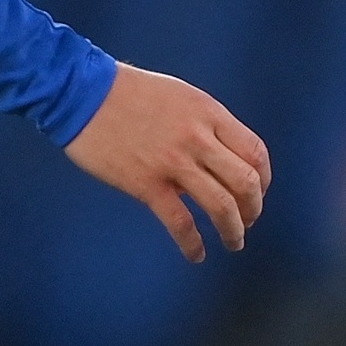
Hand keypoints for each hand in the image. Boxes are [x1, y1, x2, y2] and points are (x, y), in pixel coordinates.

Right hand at [65, 63, 270, 259]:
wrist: (81, 91)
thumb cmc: (129, 92)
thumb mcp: (181, 96)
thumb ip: (206, 125)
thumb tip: (220, 160)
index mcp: (210, 113)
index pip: (256, 152)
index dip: (264, 179)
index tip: (258, 192)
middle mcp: (198, 138)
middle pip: (246, 182)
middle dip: (253, 208)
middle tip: (248, 220)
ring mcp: (174, 162)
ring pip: (221, 206)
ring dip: (234, 230)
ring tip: (234, 242)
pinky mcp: (146, 184)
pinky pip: (181, 222)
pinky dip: (193, 243)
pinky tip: (196, 254)